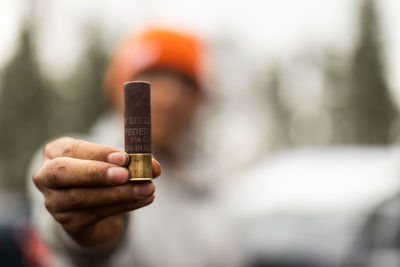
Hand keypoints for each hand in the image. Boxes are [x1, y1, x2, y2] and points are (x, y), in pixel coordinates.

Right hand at [33, 137, 160, 246]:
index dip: (99, 153)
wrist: (92, 204)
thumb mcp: (108, 159)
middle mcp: (46, 176)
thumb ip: (128, 159)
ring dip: (119, 193)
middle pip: (64, 173)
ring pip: (82, 197)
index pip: (73, 149)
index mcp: (54, 152)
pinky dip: (124, 205)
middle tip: (127, 174)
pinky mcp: (69, 223)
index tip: (125, 157)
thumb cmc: (100, 171)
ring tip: (147, 188)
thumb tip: (154, 167)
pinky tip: (144, 199)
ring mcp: (54, 202)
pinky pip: (97, 214)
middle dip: (97, 173)